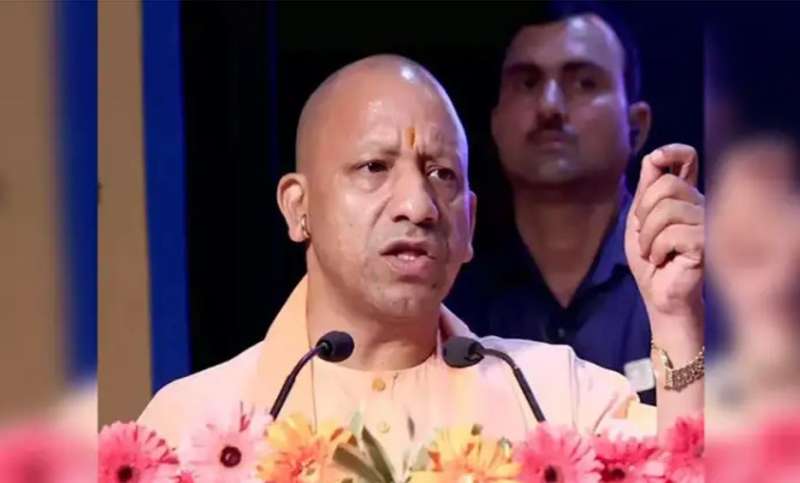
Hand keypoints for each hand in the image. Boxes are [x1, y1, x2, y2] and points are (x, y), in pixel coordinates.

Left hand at [625, 144, 703, 343]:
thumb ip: (645, 191)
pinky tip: (662, 260)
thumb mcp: (638, 222)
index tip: (657, 158)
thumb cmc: (651, 261)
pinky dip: (656, 248)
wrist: (660, 296)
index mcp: (685, 196)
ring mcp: (708, 222)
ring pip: (667, 210)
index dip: (672, 151)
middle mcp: (700, 203)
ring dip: (648, 235)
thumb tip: (653, 157)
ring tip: (652, 252)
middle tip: (644, 236)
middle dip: (644, 211)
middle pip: (666, 185)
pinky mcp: (707, 242)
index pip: (687, 159)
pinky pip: (673, 233)